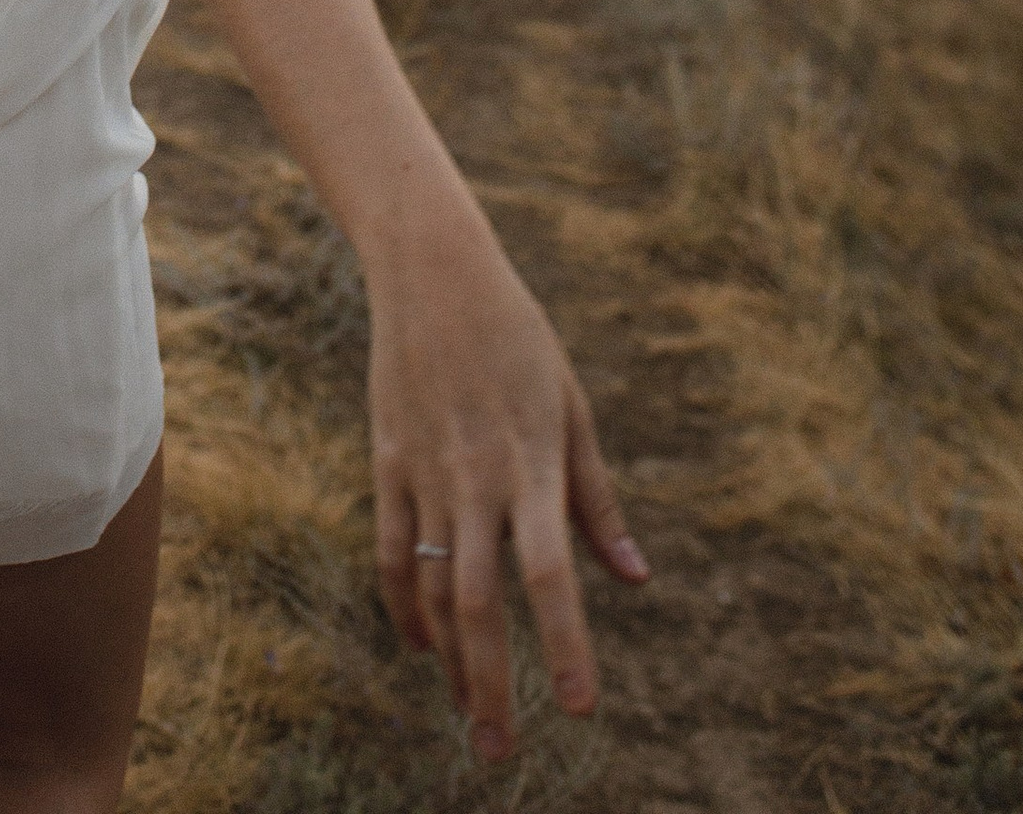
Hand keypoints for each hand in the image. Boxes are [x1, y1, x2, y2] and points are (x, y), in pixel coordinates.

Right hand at [368, 213, 646, 763]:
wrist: (431, 270)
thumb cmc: (518, 337)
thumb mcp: (571, 407)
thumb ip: (598, 499)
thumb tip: (635, 580)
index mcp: (531, 462)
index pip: (550, 573)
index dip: (566, 644)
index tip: (580, 709)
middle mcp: (476, 475)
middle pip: (481, 601)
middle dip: (490, 683)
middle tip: (499, 752)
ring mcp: (424, 470)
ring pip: (433, 586)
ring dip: (449, 660)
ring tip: (467, 716)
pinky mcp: (387, 461)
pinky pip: (393, 550)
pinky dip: (407, 606)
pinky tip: (424, 645)